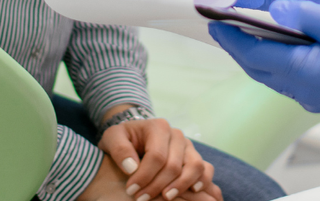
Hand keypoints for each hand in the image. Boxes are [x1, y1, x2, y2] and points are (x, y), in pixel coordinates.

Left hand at [97, 117, 218, 200]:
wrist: (134, 135)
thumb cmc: (123, 138)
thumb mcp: (112, 137)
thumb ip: (119, 149)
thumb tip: (132, 167)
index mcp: (158, 127)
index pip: (156, 156)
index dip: (144, 176)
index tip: (131, 190)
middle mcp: (177, 135)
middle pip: (174, 165)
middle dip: (157, 186)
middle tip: (141, 199)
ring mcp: (188, 146)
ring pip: (195, 166)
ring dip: (181, 186)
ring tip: (166, 198)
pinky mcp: (194, 157)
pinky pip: (207, 169)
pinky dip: (202, 181)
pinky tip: (192, 192)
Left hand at [209, 0, 319, 115]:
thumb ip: (304, 14)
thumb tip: (273, 7)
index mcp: (302, 71)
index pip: (253, 54)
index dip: (229, 37)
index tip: (211, 19)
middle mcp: (300, 90)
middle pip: (255, 67)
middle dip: (235, 46)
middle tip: (218, 22)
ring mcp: (309, 97)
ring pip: (268, 75)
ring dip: (253, 55)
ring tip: (240, 30)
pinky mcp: (318, 97)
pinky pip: (285, 79)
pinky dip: (272, 62)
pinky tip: (274, 45)